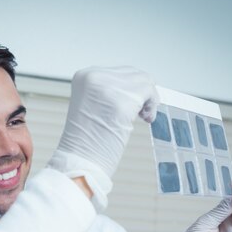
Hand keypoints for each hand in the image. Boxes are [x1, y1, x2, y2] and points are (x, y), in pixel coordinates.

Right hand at [48, 66, 158, 209]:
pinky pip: (149, 93)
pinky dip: (152, 106)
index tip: (130, 106)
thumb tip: (134, 86)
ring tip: (142, 116)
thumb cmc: (86, 140)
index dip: (129, 88)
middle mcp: (94, 77)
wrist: (80, 160)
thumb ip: (109, 90)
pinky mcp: (122, 102)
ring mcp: (108, 88)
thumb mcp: (92, 104)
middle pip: (133, 73)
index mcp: (84, 76)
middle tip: (139, 113)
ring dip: (147, 100)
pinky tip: (146, 119)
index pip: (118, 71)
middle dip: (140, 93)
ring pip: (144, 81)